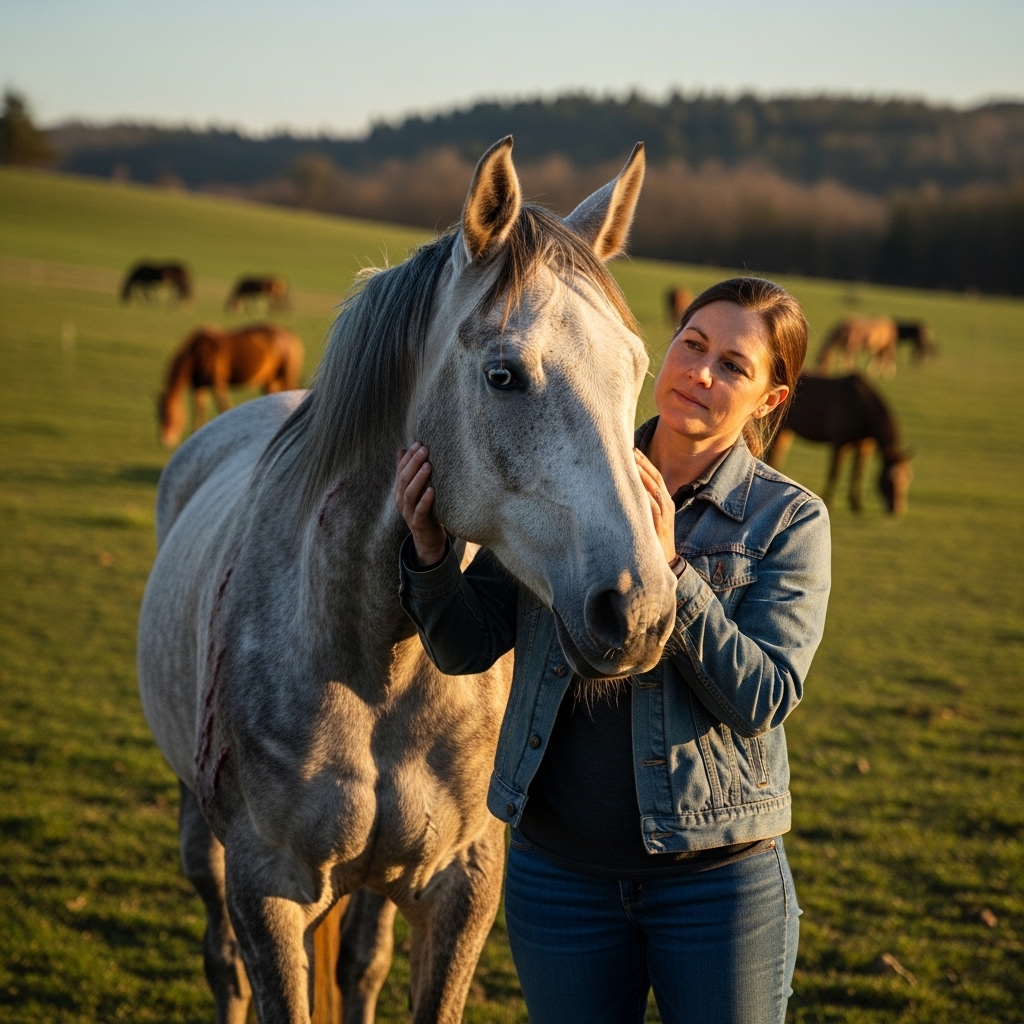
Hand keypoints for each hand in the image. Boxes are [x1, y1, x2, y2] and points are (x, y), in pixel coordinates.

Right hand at [394, 443, 447, 566]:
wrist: (428, 539)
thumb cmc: (425, 510)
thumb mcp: (416, 489)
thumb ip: (409, 472)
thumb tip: (403, 449)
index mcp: (399, 490)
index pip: (401, 470)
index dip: (408, 456)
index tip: (419, 443)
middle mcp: (401, 500)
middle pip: (404, 479)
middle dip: (413, 463)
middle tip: (424, 449)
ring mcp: (408, 512)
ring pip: (409, 494)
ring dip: (418, 479)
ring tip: (428, 465)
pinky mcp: (418, 523)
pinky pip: (420, 511)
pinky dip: (425, 500)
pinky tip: (432, 490)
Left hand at [634, 448, 676, 563]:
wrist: (665, 562)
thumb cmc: (654, 539)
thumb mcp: (649, 517)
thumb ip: (643, 504)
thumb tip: (626, 490)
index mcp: (665, 500)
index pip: (655, 475)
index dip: (645, 462)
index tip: (632, 450)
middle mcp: (667, 503)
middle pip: (655, 477)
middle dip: (643, 463)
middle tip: (629, 449)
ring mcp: (665, 513)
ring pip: (654, 488)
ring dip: (642, 474)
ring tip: (630, 462)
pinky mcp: (660, 524)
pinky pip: (652, 506)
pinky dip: (643, 495)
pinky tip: (634, 486)